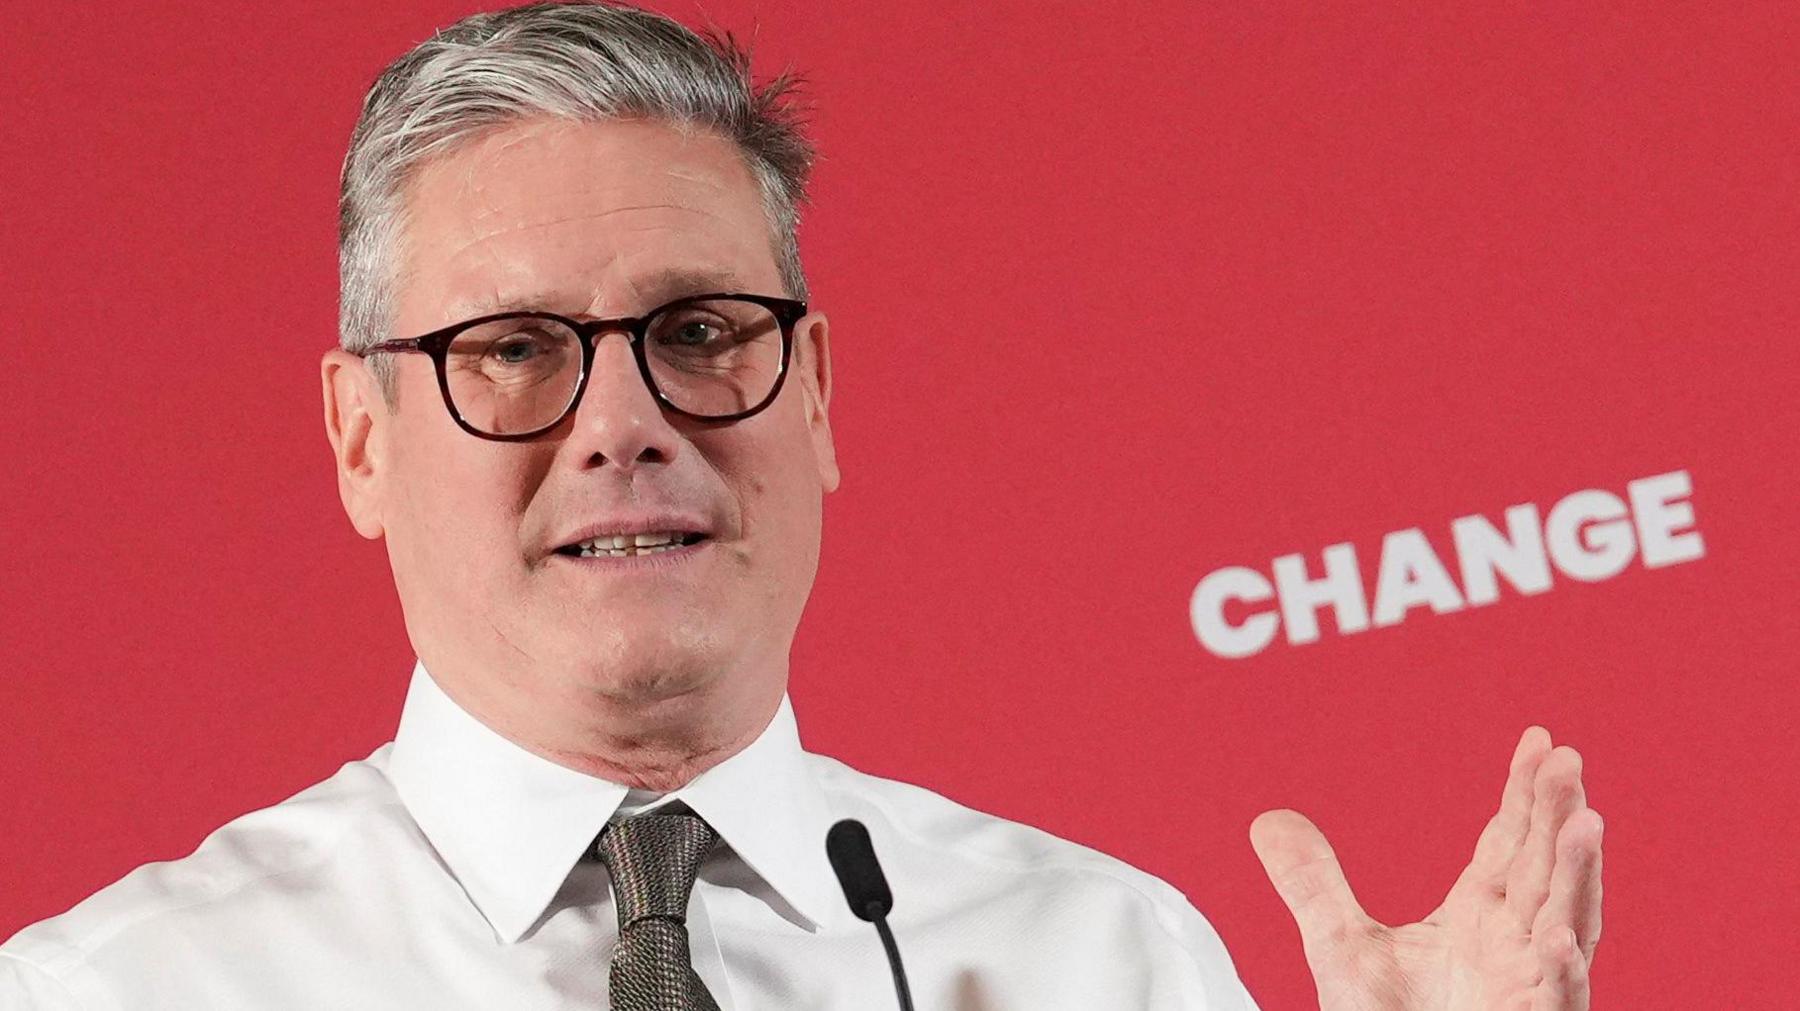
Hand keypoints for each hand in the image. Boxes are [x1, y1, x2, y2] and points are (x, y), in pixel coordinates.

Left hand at [1250, 727, 1602, 1009]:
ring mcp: (1529, 988)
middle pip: (1544, 867)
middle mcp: (1515, 945)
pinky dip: (1560, 970)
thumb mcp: (1340, 948)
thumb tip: (1268, 820)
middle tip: (1567, 759)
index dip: (1525, 793)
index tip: (1540, 740)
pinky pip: (1554, 999)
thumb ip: (1313, 884)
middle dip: (1557, 813)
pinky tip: (1559, 936)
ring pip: (1567, 924)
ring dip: (1579, 876)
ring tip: (1586, 821)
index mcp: (1480, 918)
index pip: (1510, 843)